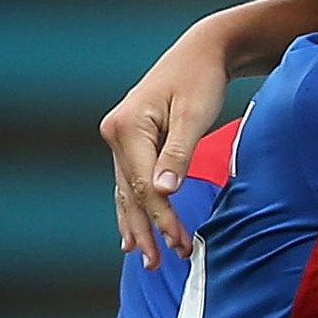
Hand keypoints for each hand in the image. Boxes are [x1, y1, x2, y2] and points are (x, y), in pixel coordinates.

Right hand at [103, 28, 232, 266]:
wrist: (200, 53)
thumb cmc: (201, 80)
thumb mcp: (196, 115)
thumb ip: (179, 154)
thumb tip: (164, 192)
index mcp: (127, 127)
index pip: (144, 185)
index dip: (161, 218)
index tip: (180, 245)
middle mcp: (115, 133)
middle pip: (130, 192)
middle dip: (147, 229)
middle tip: (158, 265)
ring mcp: (118, 138)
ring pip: (125, 191)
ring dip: (137, 225)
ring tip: (145, 259)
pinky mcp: (129, 142)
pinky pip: (127, 182)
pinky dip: (132, 208)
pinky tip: (130, 234)